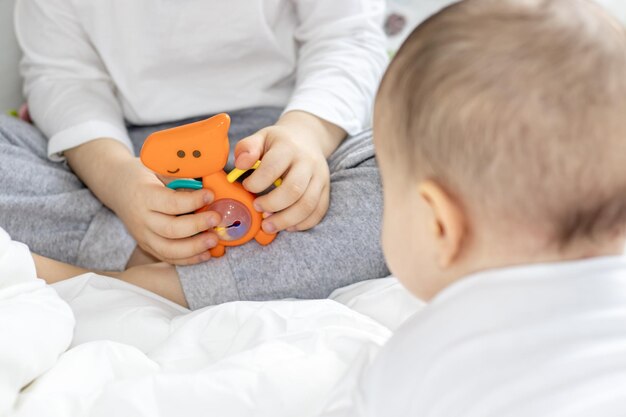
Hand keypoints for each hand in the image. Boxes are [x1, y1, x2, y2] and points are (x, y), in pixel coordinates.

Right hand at [110, 158, 221, 264]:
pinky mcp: (146, 246)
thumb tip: (208, 191)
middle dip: (197, 226)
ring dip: (194, 248)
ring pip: (169, 249)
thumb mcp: (158, 168)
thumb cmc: (143, 175)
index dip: (193, 201)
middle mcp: (141, 218)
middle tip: (216, 219)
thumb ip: (180, 180)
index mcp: (144, 195)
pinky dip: (188, 259)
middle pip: (171, 230)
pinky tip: (205, 253)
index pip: (171, 203)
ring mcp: (143, 235)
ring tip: (214, 240)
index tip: (210, 195)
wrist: (117, 187)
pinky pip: (168, 257)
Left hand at [234, 111, 345, 232]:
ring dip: (285, 220)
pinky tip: (287, 226)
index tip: (246, 186)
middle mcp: (308, 162)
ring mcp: (320, 177)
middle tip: (257, 208)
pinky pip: (318, 212)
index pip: (272, 168)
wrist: (308, 139)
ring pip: (307, 205)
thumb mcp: (261, 137)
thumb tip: (240, 165)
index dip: (256, 183)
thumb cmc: (279, 143)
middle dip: (271, 205)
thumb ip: (246, 148)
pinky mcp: (326, 190)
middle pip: (293, 190)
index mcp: (288, 148)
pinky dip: (302, 224)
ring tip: (268, 225)